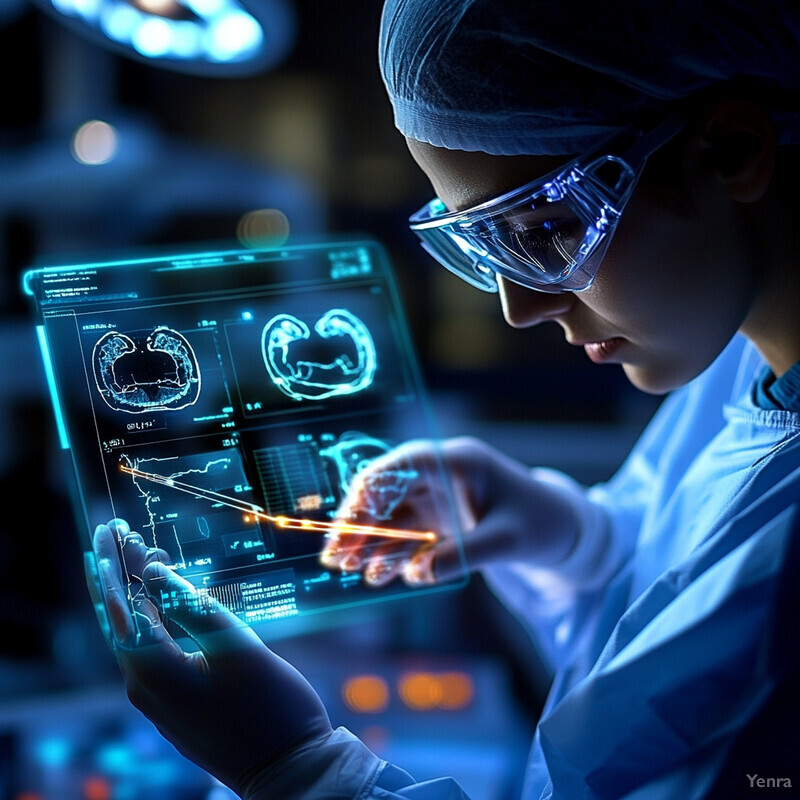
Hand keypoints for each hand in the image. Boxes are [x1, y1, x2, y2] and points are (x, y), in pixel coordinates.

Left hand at [90, 519, 332, 794]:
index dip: (111, 564)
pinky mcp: (176, 703)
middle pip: (119, 618)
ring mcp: (159, 699)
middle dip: (116, 572)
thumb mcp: (237, 648)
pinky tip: (161, 598)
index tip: (107, 527)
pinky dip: (153, 617)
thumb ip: (192, 607)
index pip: (118, 606)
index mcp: (154, 672)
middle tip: (114, 530)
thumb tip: (153, 572)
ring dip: (135, 592)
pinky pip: (152, 650)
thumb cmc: (271, 706)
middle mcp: (145, 686)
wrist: (289, 768)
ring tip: (138, 552)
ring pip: (135, 633)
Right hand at [320, 436, 581, 586]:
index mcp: (457, 462)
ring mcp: (437, 498)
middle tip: (333, 554)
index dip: (370, 492)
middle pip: (387, 492)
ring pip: (391, 516)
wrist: (561, 530)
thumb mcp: (506, 541)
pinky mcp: (439, 521)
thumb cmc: (539, 524)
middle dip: (359, 522)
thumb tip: (418, 574)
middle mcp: (440, 475)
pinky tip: (376, 574)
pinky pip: (406, 535)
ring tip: (345, 568)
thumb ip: (464, 556)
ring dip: (368, 541)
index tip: (348, 523)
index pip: (401, 466)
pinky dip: (390, 553)